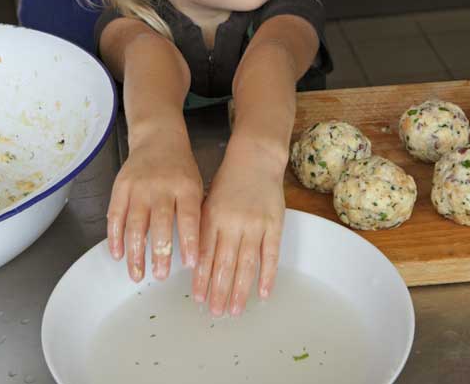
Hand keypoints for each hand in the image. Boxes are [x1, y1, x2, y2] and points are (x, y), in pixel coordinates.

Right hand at [106, 131, 202, 282]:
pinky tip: (118, 254)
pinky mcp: (121, 187)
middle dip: (160, 251)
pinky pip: (115, 215)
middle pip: (160, 222)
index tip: (190, 264)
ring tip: (137, 274)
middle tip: (160, 275)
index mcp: (186, 186)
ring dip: (135, 251)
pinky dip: (115, 237)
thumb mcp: (196, 186)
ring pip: (135, 222)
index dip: (189, 241)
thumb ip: (195, 214)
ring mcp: (139, 187)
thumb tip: (197, 252)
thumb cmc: (181, 169)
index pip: (189, 216)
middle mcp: (161, 186)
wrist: (158, 139)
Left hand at [193, 136, 285, 316]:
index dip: (202, 278)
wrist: (255, 158)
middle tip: (216, 312)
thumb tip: (194, 261)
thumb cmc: (228, 181)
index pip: (205, 255)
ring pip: (247, 264)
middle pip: (225, 264)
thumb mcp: (207, 201)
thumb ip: (202, 229)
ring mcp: (256, 225)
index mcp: (213, 217)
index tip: (198, 298)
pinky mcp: (275, 225)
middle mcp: (233, 223)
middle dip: (219, 291)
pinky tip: (264, 293)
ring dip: (241, 290)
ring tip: (235, 310)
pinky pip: (271, 255)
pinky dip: (268, 276)